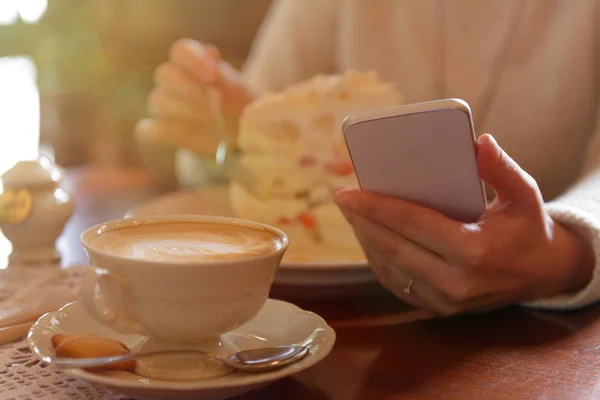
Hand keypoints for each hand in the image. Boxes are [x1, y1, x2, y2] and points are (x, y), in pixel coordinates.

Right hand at [136, 39, 254, 154]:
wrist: (241, 137)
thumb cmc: (239, 108)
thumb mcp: (241, 92)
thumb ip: (225, 77)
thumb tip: (210, 53)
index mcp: (192, 64)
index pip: (181, 51)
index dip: (194, 61)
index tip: (213, 78)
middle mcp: (173, 81)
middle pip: (165, 73)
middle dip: (189, 87)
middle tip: (213, 101)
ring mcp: (165, 106)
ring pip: (157, 100)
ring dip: (183, 109)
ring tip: (210, 117)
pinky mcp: (163, 131)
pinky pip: (146, 131)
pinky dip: (157, 132)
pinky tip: (177, 135)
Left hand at [334, 134, 594, 314]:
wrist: (543, 275)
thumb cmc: (529, 228)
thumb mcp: (526, 194)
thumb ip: (502, 168)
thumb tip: (478, 142)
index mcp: (474, 251)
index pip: (412, 224)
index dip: (375, 207)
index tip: (346, 193)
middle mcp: (456, 282)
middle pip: (392, 247)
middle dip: (361, 221)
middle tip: (342, 199)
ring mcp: (444, 301)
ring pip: (388, 268)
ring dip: (365, 239)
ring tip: (353, 214)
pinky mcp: (437, 309)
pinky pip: (396, 283)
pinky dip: (377, 259)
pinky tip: (369, 237)